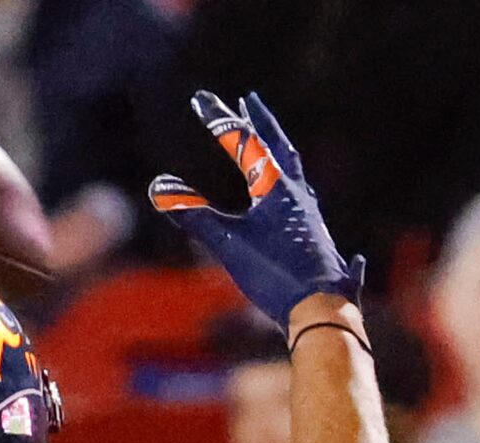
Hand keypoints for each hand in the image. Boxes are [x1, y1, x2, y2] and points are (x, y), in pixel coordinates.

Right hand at [149, 91, 361, 326]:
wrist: (320, 307)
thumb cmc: (275, 274)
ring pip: (292, 172)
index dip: (222, 121)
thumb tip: (159, 188)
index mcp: (277, 189)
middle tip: (248, 101)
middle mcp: (297, 194)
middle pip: (278, 148)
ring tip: (267, 146)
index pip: (246, 145)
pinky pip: (300, 197)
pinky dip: (289, 186)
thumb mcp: (229, 244)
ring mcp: (307, 213)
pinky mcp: (311, 233)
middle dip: (259, 124)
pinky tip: (298, 202)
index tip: (202, 100)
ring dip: (276, 152)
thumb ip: (194, 215)